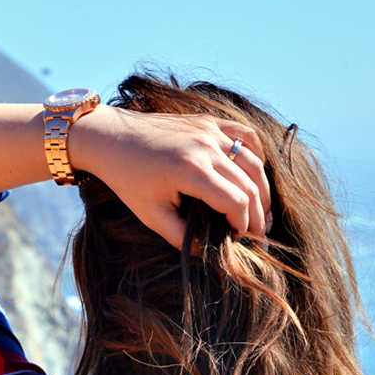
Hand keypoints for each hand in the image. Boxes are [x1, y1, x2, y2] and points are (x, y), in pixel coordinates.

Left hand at [70, 104, 271, 247]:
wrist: (112, 138)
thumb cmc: (127, 179)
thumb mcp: (150, 214)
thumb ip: (180, 237)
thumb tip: (206, 254)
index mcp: (191, 171)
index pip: (236, 202)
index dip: (244, 225)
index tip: (238, 240)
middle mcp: (206, 147)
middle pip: (250, 184)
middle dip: (258, 213)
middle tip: (257, 233)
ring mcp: (210, 130)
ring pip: (253, 161)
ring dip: (262, 188)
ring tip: (260, 210)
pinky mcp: (209, 121)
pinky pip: (246, 136)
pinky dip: (256, 156)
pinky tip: (254, 175)